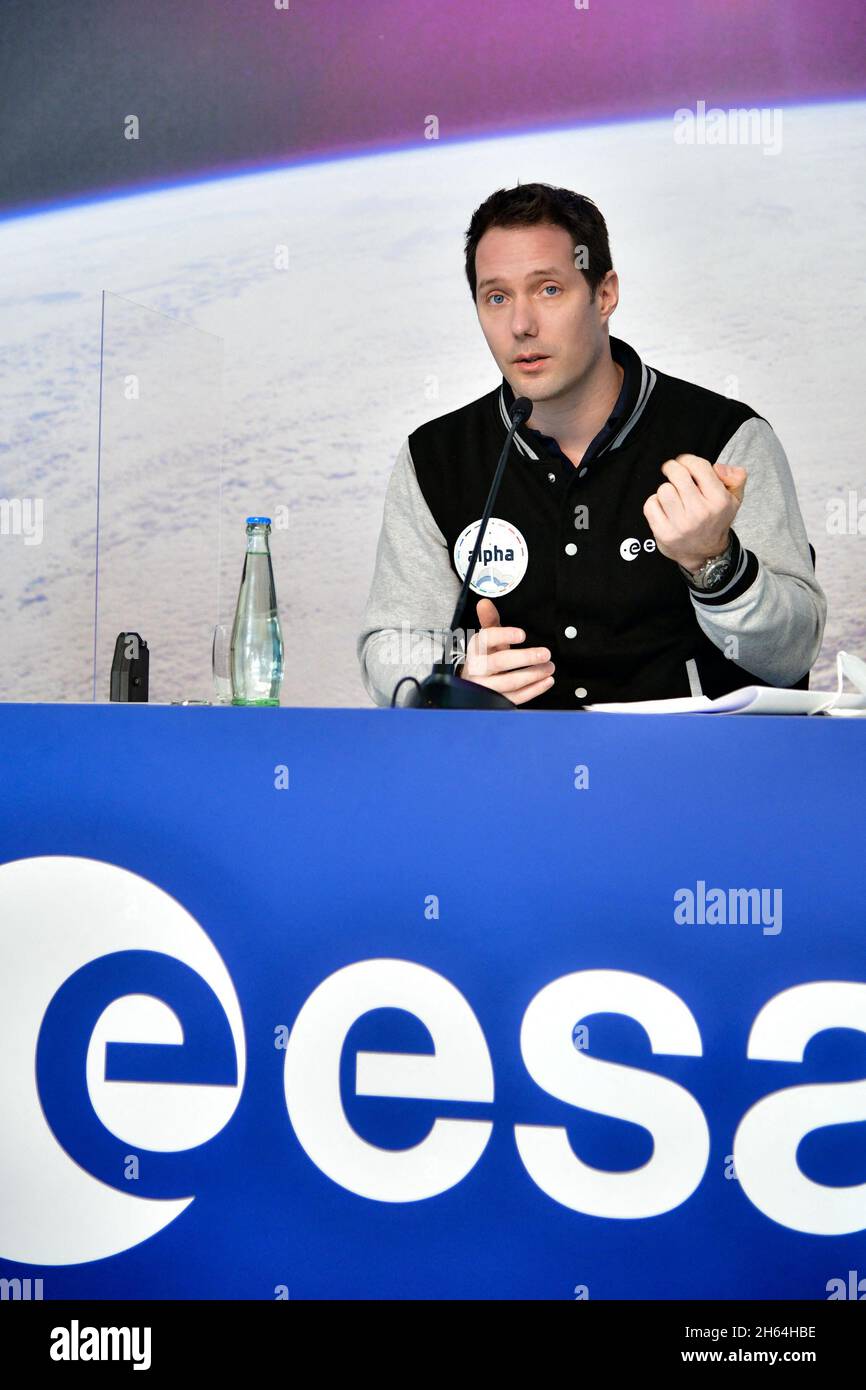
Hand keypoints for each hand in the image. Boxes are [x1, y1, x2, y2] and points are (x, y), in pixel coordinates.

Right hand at [461, 598, 554, 704]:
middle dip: (525, 657)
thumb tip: (485, 602)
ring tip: (549, 667)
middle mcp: (478, 667)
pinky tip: (546, 681)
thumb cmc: (484, 658)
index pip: (487, 639)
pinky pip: (516, 697)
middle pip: (500, 662)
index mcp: (476, 648)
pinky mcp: (496, 701)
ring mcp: (486, 687)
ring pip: (510, 682)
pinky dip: (534, 690)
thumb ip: (489, 620)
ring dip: (533, 674)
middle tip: (545, 653)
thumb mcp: (486, 639)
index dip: (504, 635)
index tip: (522, 635)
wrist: (472, 684)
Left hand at [643, 454, 746, 572]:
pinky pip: (650, 505)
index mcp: (719, 500)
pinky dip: (654, 503)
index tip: (683, 462)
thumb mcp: (734, 499)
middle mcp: (700, 512)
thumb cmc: (716, 520)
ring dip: (665, 489)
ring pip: (663, 489)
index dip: (687, 459)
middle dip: (672, 468)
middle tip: (671, 470)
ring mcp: (681, 524)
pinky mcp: (664, 533)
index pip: (699, 466)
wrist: (705, 554)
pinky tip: (663, 508)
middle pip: (677, 474)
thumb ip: (735, 477)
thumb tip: (718, 467)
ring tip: (672, 495)